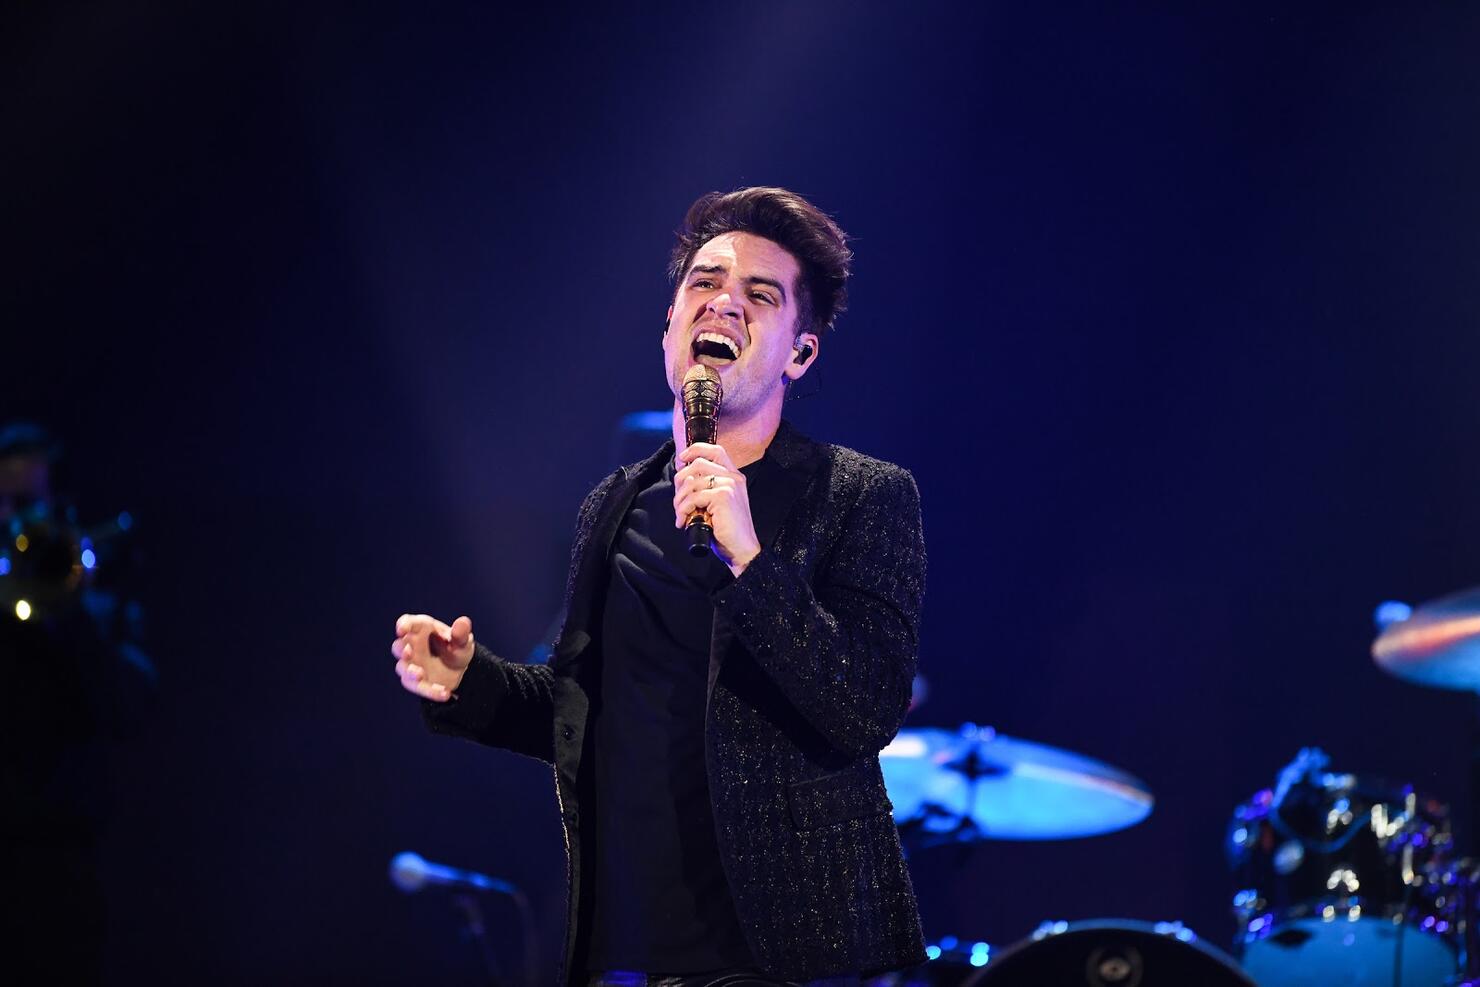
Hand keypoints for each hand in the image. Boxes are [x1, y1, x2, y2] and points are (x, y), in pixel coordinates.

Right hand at [391, 613, 474, 702]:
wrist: (460, 669)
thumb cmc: (457, 647)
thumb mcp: (463, 640)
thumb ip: (461, 633)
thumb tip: (463, 622)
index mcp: (422, 629)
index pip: (408, 623)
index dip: (403, 625)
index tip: (402, 629)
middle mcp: (412, 646)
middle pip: (398, 646)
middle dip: (401, 649)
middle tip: (407, 653)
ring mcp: (411, 664)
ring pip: (404, 669)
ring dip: (410, 672)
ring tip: (420, 675)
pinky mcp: (415, 682)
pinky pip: (419, 687)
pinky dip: (430, 691)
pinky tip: (445, 693)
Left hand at [674, 442, 761, 575]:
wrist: (742, 549)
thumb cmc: (727, 530)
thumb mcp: (716, 504)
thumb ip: (705, 489)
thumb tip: (683, 480)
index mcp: (734, 476)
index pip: (715, 450)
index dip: (695, 449)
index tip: (682, 458)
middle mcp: (733, 477)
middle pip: (697, 464)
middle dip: (680, 481)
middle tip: (678, 501)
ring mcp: (729, 485)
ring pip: (691, 482)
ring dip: (679, 500)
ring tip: (681, 515)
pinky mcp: (723, 496)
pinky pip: (693, 497)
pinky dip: (683, 510)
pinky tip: (684, 521)